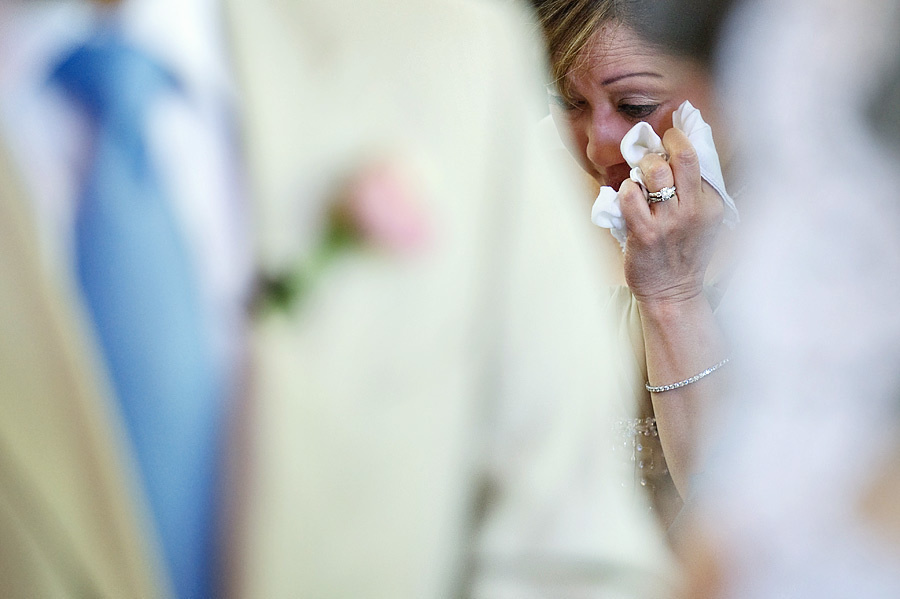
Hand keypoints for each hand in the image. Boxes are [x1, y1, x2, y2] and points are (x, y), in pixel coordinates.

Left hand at [619, 128, 723, 305]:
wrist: (672, 292)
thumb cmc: (684, 253)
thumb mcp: (704, 220)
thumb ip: (697, 190)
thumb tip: (676, 151)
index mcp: (712, 203)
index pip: (699, 155)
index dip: (678, 141)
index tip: (668, 140)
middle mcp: (694, 210)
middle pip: (683, 156)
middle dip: (663, 145)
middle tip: (653, 153)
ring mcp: (669, 222)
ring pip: (655, 171)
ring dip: (642, 166)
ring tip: (639, 176)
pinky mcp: (645, 233)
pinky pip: (630, 196)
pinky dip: (625, 189)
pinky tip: (628, 196)